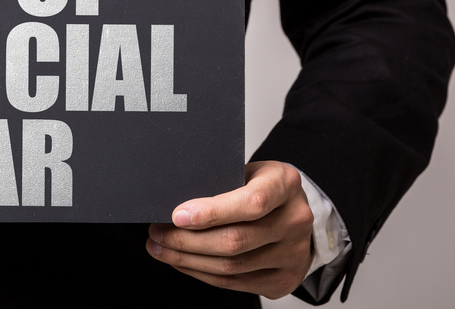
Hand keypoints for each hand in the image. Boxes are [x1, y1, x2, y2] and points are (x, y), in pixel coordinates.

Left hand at [146, 161, 313, 299]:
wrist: (296, 212)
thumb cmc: (265, 187)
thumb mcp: (249, 171)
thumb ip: (223, 183)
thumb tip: (177, 202)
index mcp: (285, 184)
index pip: (251, 202)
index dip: (211, 212)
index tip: (178, 216)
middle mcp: (294, 220)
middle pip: (235, 240)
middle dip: (187, 240)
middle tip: (158, 233)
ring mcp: (292, 253)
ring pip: (232, 266)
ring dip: (188, 259)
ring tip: (162, 248)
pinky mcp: (283, 279)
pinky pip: (236, 283)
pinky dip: (203, 273)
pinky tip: (184, 262)